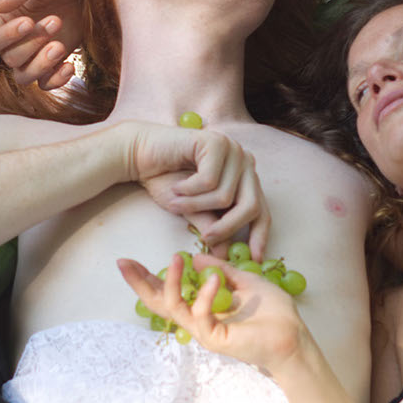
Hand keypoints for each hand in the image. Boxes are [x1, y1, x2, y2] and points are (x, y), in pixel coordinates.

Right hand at [0, 0, 82, 89]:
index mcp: (1, 20)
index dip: (6, 37)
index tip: (29, 22)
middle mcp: (12, 41)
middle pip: (10, 59)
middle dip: (33, 43)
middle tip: (56, 20)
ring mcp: (32, 54)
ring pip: (24, 76)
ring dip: (41, 65)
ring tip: (60, 46)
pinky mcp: (52, 63)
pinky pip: (46, 84)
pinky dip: (56, 81)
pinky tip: (69, 65)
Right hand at [119, 251, 309, 373]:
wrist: (292, 336)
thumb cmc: (273, 313)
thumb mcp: (245, 281)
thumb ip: (220, 270)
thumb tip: (196, 259)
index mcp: (202, 307)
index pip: (168, 292)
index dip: (148, 278)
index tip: (129, 261)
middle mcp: (197, 320)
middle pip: (158, 303)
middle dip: (139, 283)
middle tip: (123, 263)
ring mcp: (204, 330)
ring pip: (173, 307)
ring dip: (171, 282)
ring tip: (176, 259)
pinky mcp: (214, 337)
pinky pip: (200, 314)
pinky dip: (205, 294)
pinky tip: (216, 279)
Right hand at [127, 126, 269, 259]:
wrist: (141, 155)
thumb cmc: (167, 180)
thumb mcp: (192, 210)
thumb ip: (211, 227)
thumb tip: (225, 255)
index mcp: (244, 179)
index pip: (262, 211)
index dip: (259, 235)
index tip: (255, 259)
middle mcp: (244, 163)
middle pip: (251, 205)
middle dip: (226, 227)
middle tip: (205, 239)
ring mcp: (232, 150)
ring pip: (226, 196)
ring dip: (196, 206)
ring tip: (177, 202)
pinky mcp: (216, 142)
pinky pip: (209, 181)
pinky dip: (189, 191)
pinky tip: (176, 186)